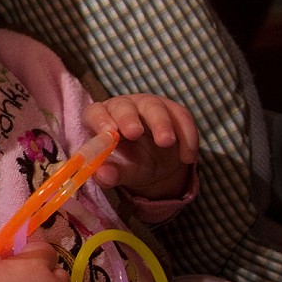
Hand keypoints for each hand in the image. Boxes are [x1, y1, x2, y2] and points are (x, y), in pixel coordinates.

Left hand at [83, 94, 197, 200]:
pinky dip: (185, 136)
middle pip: (123, 106)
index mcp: (102, 119)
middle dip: (128, 118)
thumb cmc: (130, 163)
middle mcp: (123, 107)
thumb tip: (102, 175)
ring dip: (161, 124)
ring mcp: (149, 106)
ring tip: (166, 143)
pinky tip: (186, 157)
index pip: (95, 113)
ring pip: (154, 107)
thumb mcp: (121, 172)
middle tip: (134, 133)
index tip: (108, 133)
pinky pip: (181, 117)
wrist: (158, 165)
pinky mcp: (174, 111)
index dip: (99, 120)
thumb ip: (110, 174)